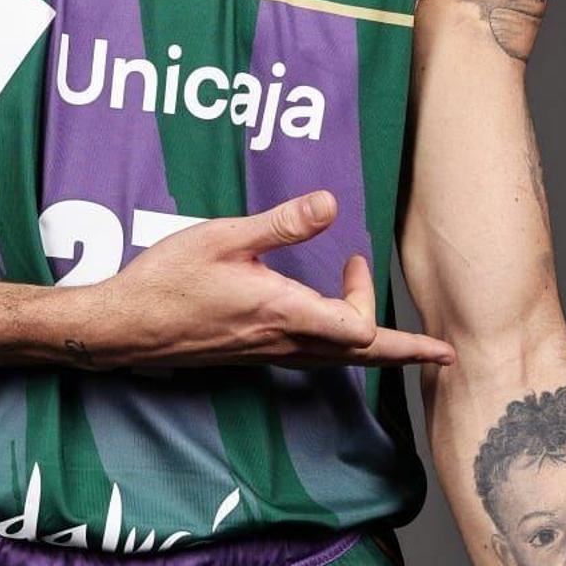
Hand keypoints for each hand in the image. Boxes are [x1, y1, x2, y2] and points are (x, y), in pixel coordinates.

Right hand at [63, 188, 457, 372]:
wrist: (123, 329)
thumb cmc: (166, 282)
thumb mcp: (223, 239)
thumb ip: (281, 223)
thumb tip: (332, 205)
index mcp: (282, 313)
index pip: (357, 331)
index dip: (368, 298)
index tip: (356, 257)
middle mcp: (281, 342)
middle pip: (360, 357)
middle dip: (404, 351)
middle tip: (441, 351)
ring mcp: (267, 354)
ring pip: (336, 361)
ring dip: (375, 351)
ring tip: (405, 346)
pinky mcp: (253, 355)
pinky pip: (311, 358)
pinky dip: (339, 347)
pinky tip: (334, 333)